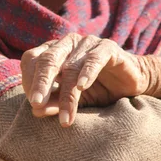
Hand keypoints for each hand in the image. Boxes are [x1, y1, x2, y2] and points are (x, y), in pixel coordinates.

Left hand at [21, 33, 150, 126]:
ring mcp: (87, 43)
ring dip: (67, 94)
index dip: (28, 80)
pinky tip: (82, 87)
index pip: (31, 59)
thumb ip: (55, 102)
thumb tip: (35, 111)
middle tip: (36, 104)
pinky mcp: (108, 47)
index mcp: (53, 51)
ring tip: (65, 117)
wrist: (131, 84)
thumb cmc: (97, 90)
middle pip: (47, 60)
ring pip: (71, 66)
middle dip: (40, 83)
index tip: (33, 103)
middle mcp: (68, 43)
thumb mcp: (72, 100)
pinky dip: (87, 73)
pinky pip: (95, 59)